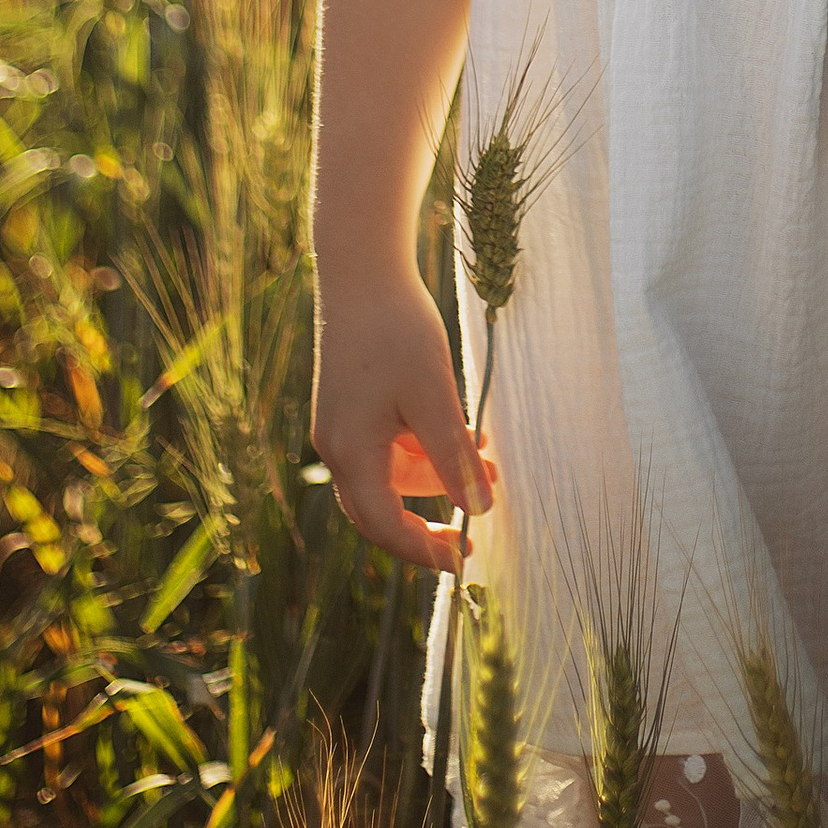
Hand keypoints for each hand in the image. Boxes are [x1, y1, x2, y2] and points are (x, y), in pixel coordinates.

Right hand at [312, 272, 498, 571]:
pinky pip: (389, 444)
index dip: (423, 550)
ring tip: (490, 465)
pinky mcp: (353, 402)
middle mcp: (338, 444)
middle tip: (474, 533)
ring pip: (390, 473)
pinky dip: (423, 448)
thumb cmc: (395, 327)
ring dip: (436, 477)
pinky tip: (464, 434)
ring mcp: (343, 423)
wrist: (362, 267)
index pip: (383, 526)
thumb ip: (453, 454)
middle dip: (429, 520)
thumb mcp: (433, 393)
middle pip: (381, 508)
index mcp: (350, 451)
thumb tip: (477, 508)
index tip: (463, 560)